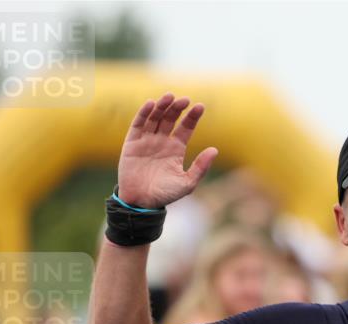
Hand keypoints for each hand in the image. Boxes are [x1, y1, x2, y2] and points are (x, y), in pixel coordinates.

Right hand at [117, 92, 217, 209]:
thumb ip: (200, 167)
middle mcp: (162, 142)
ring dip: (162, 106)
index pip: (185, 128)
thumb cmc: (166, 194)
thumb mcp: (187, 183)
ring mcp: (147, 141)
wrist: (141, 202)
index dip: (192, 117)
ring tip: (169, 96)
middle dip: (177, 108)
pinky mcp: (132, 143)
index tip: (200, 106)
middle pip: (170, 119)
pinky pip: (138, 124)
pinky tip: (151, 104)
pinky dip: (143, 113)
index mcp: (176, 149)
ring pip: (155, 118)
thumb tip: (215, 150)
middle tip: (185, 99)